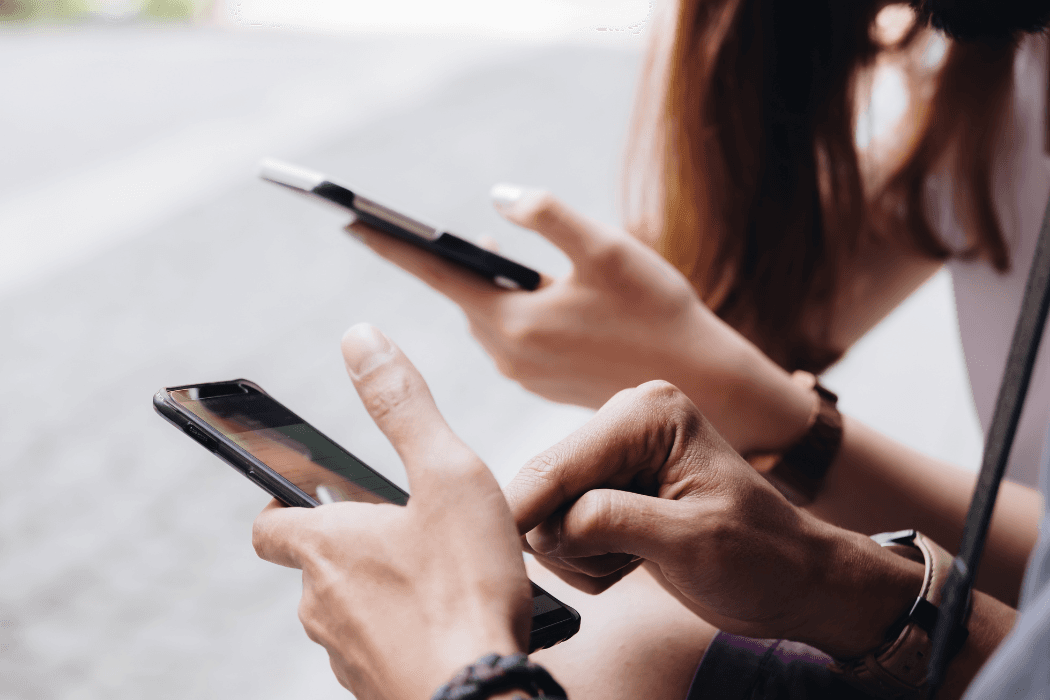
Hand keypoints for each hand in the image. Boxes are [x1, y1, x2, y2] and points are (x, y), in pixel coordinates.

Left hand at [252, 324, 531, 699]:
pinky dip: (400, 633)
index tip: (306, 493)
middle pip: (315, 565)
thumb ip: (404, 405)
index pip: (269, 522)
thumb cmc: (467, 589)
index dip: (282, 503)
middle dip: (352, 545)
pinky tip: (448, 625)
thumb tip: (360, 338)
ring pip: (347, 611)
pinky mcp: (375, 690)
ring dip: (379, 590)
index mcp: (326, 546)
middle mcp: (320, 604)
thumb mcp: (447, 475)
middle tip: (408, 530)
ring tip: (439, 577)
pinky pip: (377, 651)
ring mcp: (345, 655)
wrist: (481, 698)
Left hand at [347, 186, 792, 453]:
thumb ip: (549, 217)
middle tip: (455, 233)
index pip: (438, 275)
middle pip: (465, 296)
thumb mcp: (607, 249)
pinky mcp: (542, 381)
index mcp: (514, 321)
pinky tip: (539, 295)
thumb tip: (498, 198)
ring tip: (505, 259)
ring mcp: (525, 372)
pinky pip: (511, 335)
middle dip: (457, 263)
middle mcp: (509, 354)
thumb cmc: (656, 310)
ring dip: (492, 286)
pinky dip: (514, 309)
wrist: (700, 382)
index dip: (394, 247)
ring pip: (489, 316)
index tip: (350, 223)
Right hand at [505, 381, 924, 658]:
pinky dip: (587, 559)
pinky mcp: (609, 490)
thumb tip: (549, 525)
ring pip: (547, 516)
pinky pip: (561, 531)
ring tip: (638, 560)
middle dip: (572, 540)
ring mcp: (615, 458)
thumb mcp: (693, 541)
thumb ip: (616, 522)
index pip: (561, 466)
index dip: (528, 511)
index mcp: (648, 414)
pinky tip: (633, 560)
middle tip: (625, 563)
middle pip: (545, 489)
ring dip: (582, 555)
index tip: (499, 550)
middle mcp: (625, 424)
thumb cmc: (762, 557)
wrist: (792, 583)